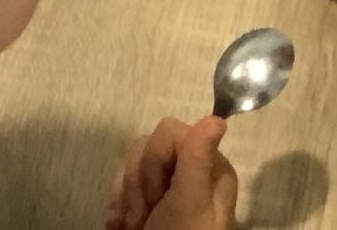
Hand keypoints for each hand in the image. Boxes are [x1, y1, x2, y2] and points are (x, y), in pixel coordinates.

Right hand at [102, 116, 236, 229]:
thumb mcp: (190, 204)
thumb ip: (198, 160)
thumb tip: (219, 117)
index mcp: (208, 166)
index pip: (169, 131)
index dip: (155, 160)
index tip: (160, 194)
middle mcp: (189, 171)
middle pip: (146, 147)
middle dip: (138, 185)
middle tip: (146, 218)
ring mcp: (166, 187)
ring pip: (130, 166)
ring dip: (126, 200)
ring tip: (134, 227)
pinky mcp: (146, 201)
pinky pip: (121, 186)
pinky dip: (117, 208)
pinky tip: (120, 228)